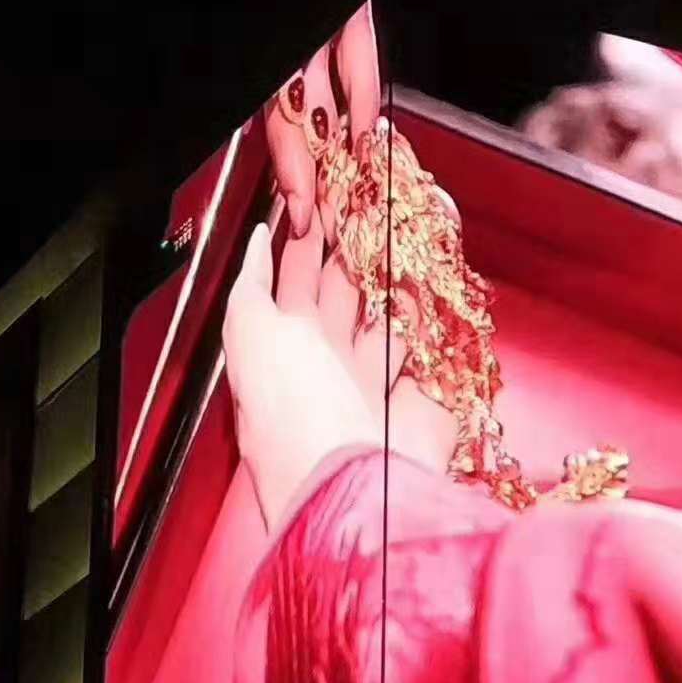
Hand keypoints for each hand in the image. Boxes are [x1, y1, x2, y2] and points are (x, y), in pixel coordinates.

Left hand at [220, 216, 458, 527]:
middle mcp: (329, 366)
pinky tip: (431, 289)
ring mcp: (375, 384)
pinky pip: (427, 350)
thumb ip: (252, 284)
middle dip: (352, 252)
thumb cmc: (294, 411)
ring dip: (393, 282)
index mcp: (284, 349)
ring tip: (402, 239)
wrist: (355, 480)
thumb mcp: (250, 332)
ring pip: (386, 320)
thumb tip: (257, 242)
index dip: (305, 241)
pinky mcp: (420, 402)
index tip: (319, 202)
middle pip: (342, 296)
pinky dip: (431, 320)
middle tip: (365, 208)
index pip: (294, 282)